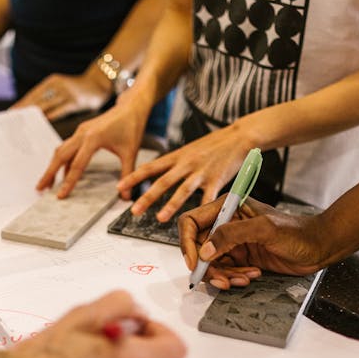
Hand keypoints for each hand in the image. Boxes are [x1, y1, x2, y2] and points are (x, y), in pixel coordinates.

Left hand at [13, 72, 110, 120]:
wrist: (99, 84)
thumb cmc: (76, 91)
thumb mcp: (60, 89)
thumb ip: (47, 99)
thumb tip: (31, 112)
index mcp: (51, 81)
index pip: (32, 95)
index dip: (20, 105)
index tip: (9, 115)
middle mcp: (57, 85)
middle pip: (36, 100)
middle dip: (24, 112)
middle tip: (13, 123)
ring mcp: (66, 93)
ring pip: (46, 105)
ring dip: (34, 116)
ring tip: (24, 127)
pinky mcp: (76, 101)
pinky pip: (60, 110)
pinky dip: (50, 117)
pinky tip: (42, 124)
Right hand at [36, 93, 151, 198]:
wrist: (131, 107)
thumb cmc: (131, 127)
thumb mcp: (131, 152)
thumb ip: (127, 174)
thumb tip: (126, 196)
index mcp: (93, 138)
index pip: (77, 165)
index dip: (68, 182)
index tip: (60, 195)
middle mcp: (82, 133)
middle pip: (60, 156)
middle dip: (49, 173)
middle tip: (40, 188)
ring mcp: (80, 131)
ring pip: (61, 151)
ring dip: (53, 166)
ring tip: (47, 183)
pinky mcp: (81, 131)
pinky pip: (67, 147)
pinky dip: (62, 160)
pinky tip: (62, 172)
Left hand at [118, 122, 253, 221]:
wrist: (239, 136)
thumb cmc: (214, 144)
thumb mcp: (189, 150)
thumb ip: (175, 163)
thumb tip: (158, 175)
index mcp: (177, 156)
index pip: (150, 167)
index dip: (133, 177)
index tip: (119, 187)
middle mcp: (186, 164)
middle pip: (162, 182)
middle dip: (146, 197)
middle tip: (133, 211)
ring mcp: (201, 172)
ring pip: (183, 190)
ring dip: (170, 205)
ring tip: (159, 218)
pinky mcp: (218, 179)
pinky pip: (209, 197)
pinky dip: (203, 210)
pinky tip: (199, 221)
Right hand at [178, 195, 326, 288]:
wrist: (318, 247)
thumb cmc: (297, 232)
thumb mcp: (264, 229)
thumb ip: (232, 235)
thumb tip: (205, 250)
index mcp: (227, 207)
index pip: (191, 222)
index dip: (187, 243)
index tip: (195, 262)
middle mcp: (226, 223)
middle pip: (198, 248)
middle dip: (208, 267)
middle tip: (223, 279)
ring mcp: (232, 242)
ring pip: (211, 263)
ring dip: (223, 275)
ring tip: (243, 278)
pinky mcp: (240, 258)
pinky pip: (225, 271)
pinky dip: (233, 278)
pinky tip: (251, 276)